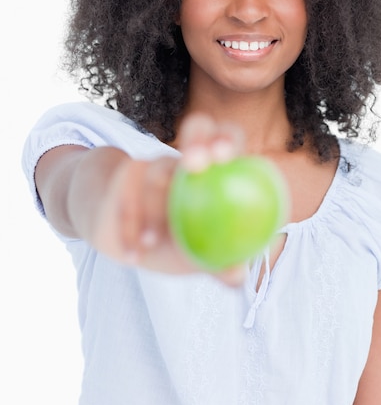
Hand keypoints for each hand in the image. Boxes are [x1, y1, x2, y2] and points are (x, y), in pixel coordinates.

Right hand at [93, 113, 246, 284]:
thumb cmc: (169, 238)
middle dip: (197, 139)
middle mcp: (187, 158)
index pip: (227, 139)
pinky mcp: (124, 175)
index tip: (224, 155)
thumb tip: (237, 277)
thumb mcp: (192, 251)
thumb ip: (216, 262)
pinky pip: (127, 201)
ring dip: (153, 207)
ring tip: (152, 241)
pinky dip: (130, 230)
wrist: (118, 230)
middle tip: (195, 164)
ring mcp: (155, 163)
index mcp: (215, 169)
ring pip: (155, 171)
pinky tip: (133, 254)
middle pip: (197, 128)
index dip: (226, 139)